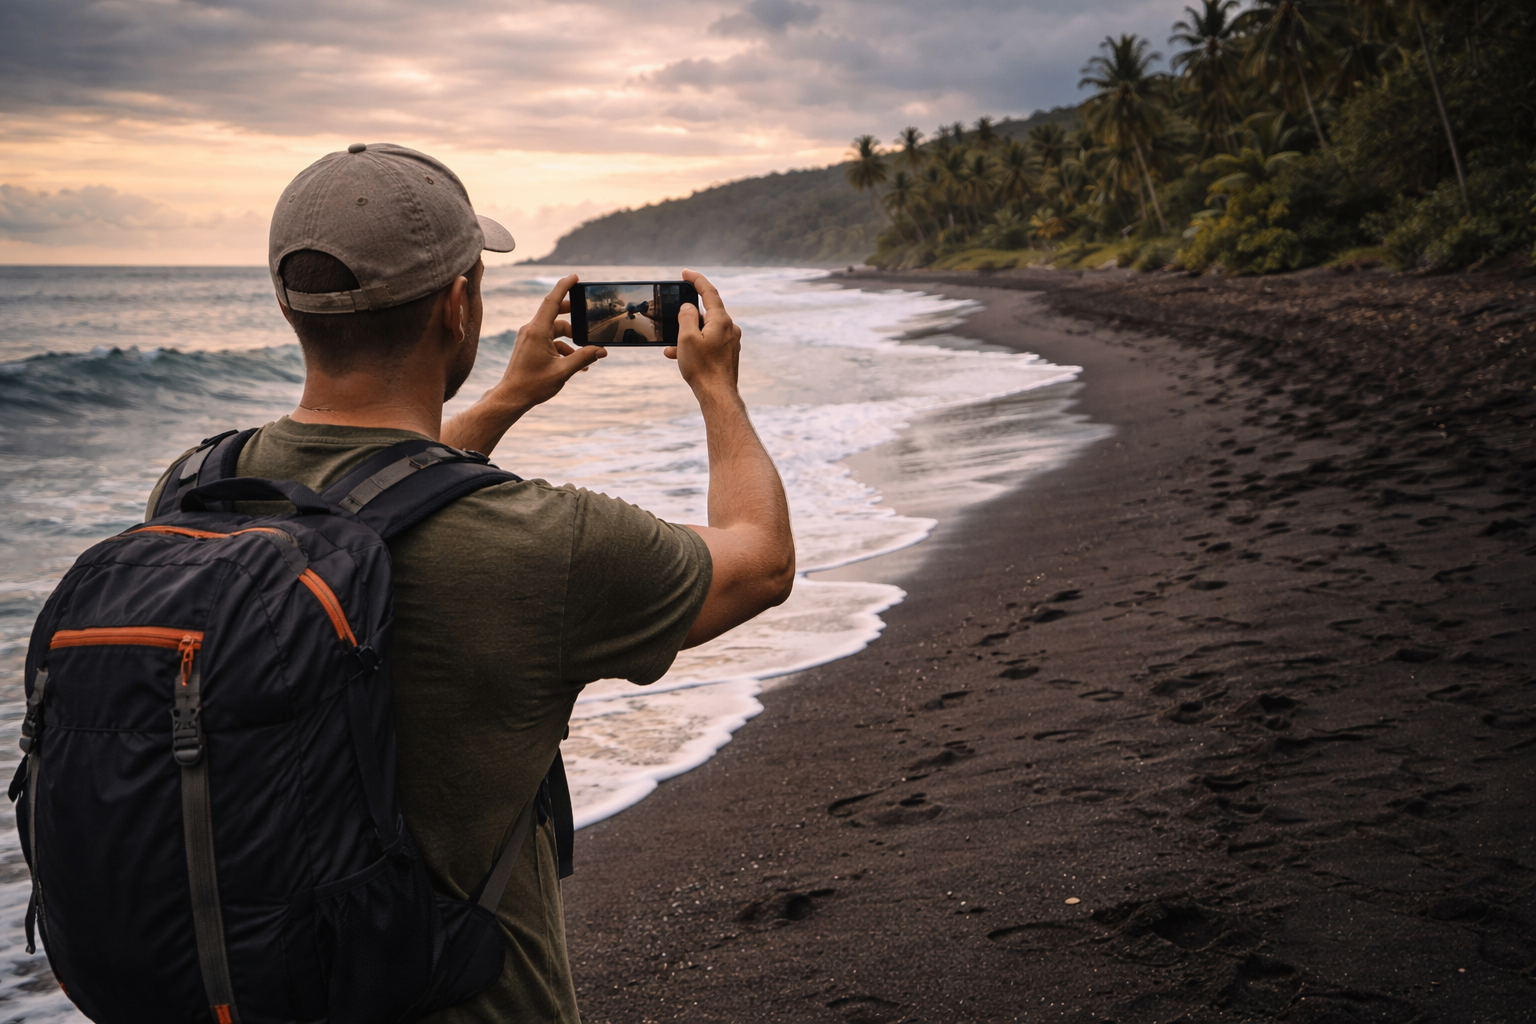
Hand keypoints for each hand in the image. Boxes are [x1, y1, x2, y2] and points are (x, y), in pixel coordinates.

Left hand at [492, 273, 605, 410]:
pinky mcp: (529, 346)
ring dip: (570, 338)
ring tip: (585, 353)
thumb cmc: (533, 385)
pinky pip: (549, 340)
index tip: (574, 276)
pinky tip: (574, 363)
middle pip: (554, 313)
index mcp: (537, 331)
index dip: (564, 286)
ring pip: (554, 329)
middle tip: (587, 313)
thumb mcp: (563, 372)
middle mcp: (531, 330)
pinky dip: (562, 347)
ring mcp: (529, 338)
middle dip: (572, 313)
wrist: (511, 397)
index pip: (552, 301)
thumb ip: (584, 358)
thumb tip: (601, 350)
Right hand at [667, 270, 740, 395]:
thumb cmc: (702, 368)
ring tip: (671, 345)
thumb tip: (688, 307)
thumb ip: (686, 317)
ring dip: (687, 334)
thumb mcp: (687, 338)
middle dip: (688, 315)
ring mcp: (730, 342)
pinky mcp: (728, 354)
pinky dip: (694, 345)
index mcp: (721, 320)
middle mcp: (730, 328)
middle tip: (673, 315)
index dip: (696, 280)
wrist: (718, 395)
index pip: (709, 291)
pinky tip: (678, 355)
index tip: (685, 273)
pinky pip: (709, 343)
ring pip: (705, 330)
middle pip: (707, 312)